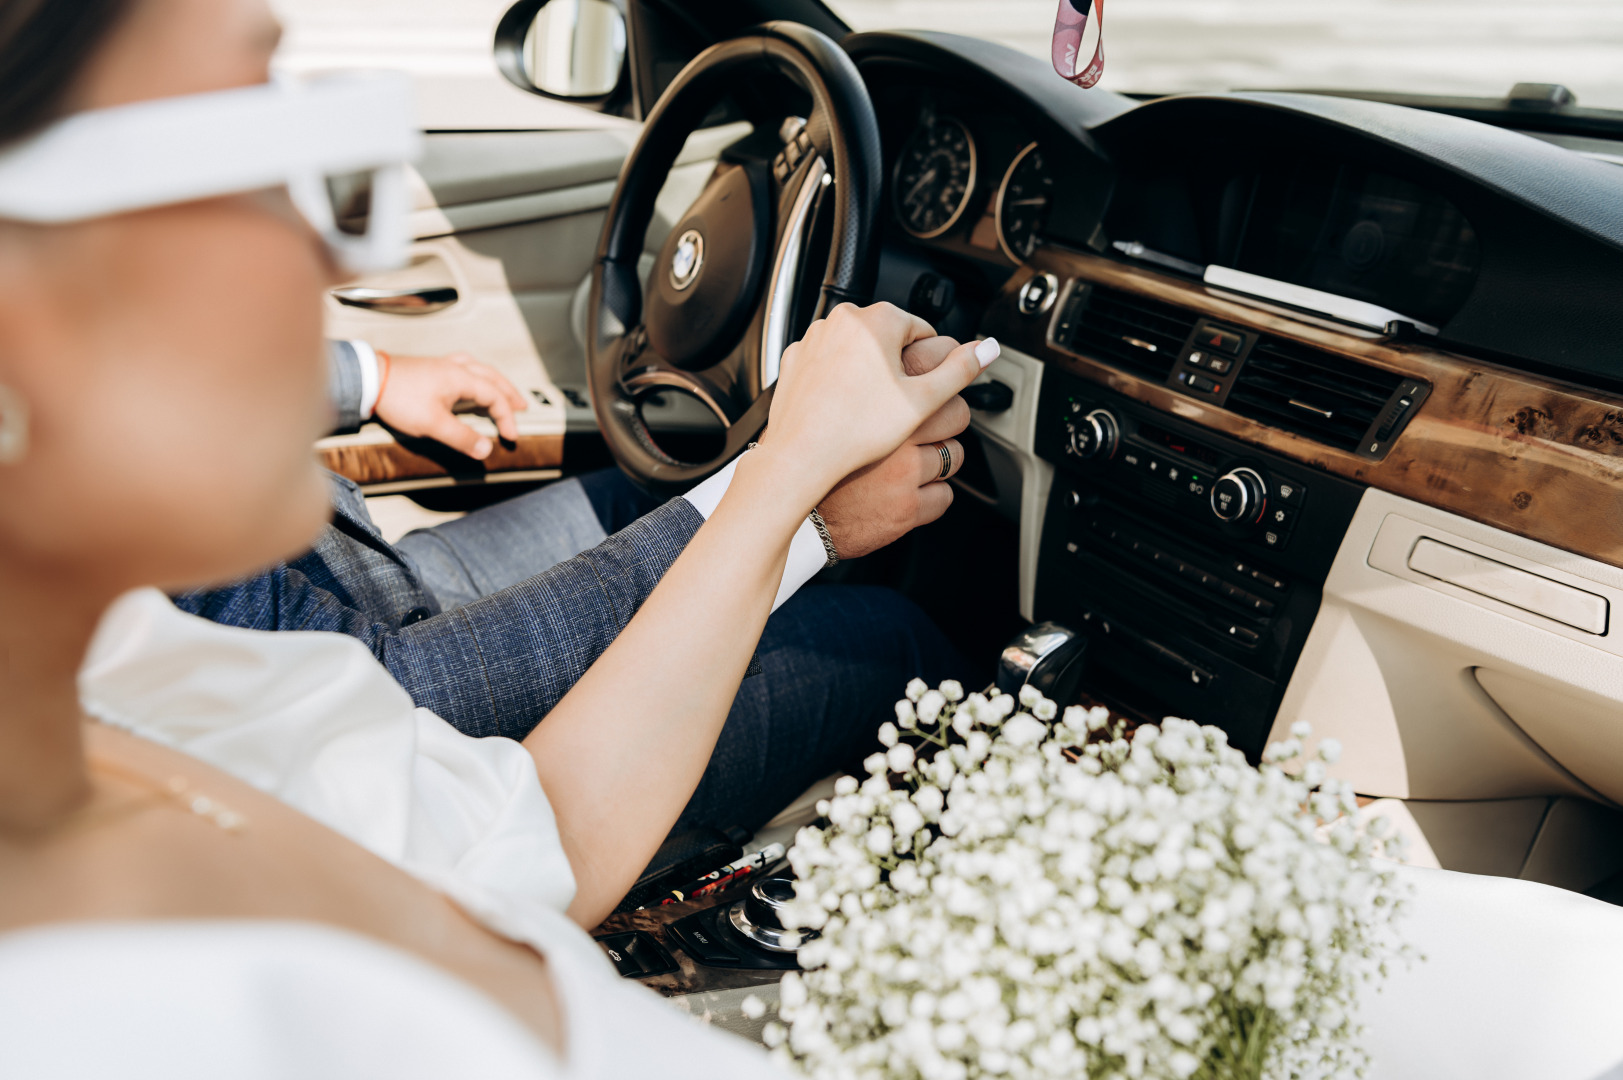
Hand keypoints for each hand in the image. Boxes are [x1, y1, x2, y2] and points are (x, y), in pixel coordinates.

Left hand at [373, 352, 529, 458]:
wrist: (368, 380)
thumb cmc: (399, 399)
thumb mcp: (433, 424)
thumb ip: (461, 437)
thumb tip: (486, 450)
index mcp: (461, 378)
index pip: (494, 397)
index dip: (506, 418)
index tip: (510, 437)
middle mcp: (455, 368)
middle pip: (492, 377)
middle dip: (509, 393)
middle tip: (522, 406)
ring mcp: (442, 365)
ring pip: (478, 368)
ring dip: (494, 381)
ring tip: (502, 391)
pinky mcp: (430, 368)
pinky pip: (463, 366)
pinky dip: (475, 375)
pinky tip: (470, 380)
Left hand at [764, 303, 993, 502]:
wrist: (800, 456)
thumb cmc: (856, 431)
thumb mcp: (922, 400)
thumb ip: (959, 370)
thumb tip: (988, 348)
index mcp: (876, 320)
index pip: (920, 331)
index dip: (926, 364)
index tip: (919, 390)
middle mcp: (840, 320)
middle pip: (886, 340)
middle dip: (895, 368)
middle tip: (892, 405)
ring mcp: (813, 338)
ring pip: (855, 351)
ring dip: (865, 374)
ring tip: (864, 411)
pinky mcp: (795, 360)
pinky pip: (827, 365)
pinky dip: (837, 381)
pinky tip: (840, 409)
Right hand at [818, 336, 971, 557]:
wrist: (790, 491)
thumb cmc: (813, 439)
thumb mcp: (843, 387)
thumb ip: (882, 364)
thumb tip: (932, 346)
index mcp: (882, 389)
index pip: (942, 358)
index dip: (947, 365)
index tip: (942, 375)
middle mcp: (898, 429)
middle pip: (958, 411)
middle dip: (947, 418)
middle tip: (925, 425)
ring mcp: (905, 470)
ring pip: (953, 455)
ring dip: (938, 458)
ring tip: (908, 459)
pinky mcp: (907, 506)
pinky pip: (943, 495)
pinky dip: (929, 493)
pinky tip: (904, 487)